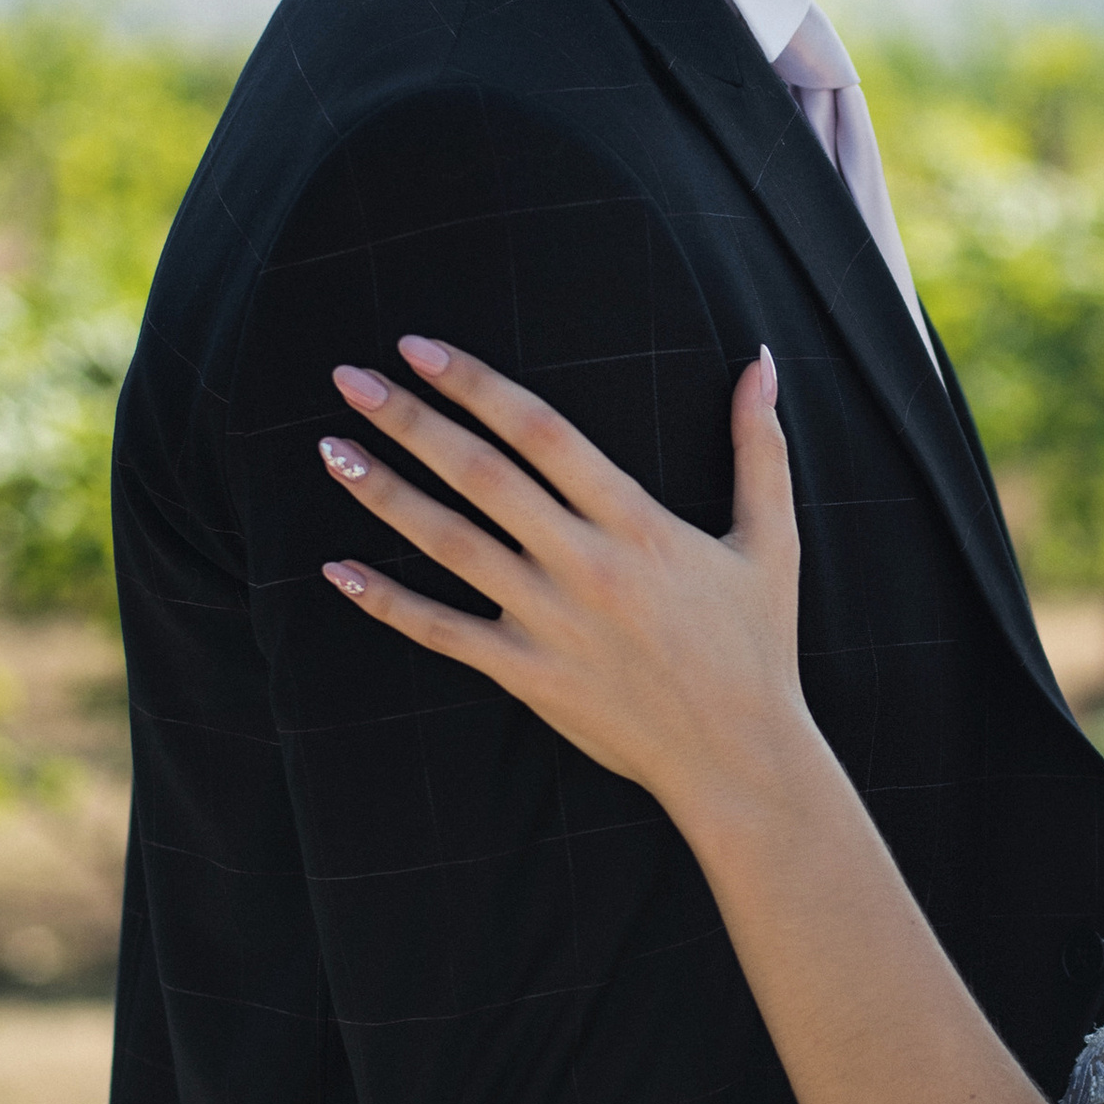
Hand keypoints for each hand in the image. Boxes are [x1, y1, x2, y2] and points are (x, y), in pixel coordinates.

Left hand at [316, 337, 810, 820]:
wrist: (739, 756)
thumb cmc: (757, 646)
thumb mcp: (773, 541)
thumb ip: (760, 448)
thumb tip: (762, 360)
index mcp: (639, 523)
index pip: (542, 433)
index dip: (476, 385)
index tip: (420, 348)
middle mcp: (586, 564)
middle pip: (481, 475)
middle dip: (410, 420)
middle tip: (350, 378)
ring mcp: (550, 621)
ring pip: (450, 544)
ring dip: (385, 494)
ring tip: (331, 450)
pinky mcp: (528, 675)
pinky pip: (443, 633)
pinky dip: (388, 602)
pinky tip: (339, 569)